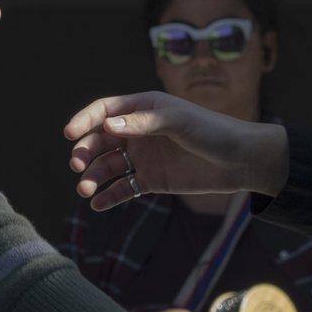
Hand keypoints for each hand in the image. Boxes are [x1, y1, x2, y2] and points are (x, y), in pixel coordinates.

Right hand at [65, 92, 289, 209]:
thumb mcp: (179, 122)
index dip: (84, 120)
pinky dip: (109, 195)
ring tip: (85, 189)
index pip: (105, 111)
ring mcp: (145, 157)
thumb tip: (108, 126)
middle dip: (85, 152)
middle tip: (77, 166)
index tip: (69, 134)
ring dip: (94, 176)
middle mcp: (139, 131)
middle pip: (100, 140)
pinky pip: (124, 188)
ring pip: (109, 166)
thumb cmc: (213, 131)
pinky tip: (96, 203)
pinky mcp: (153, 180)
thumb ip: (143, 123)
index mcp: (144, 108)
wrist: (242, 160)